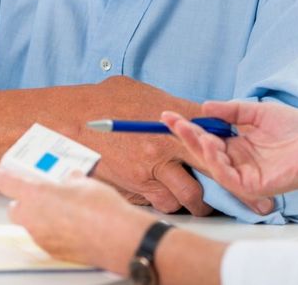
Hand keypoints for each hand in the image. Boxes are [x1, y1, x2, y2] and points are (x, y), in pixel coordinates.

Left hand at [0, 164, 149, 275]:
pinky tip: (75, 225)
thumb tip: (69, 179)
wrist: (117, 237)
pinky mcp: (52, 250)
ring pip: (33, 223)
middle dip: (26, 200)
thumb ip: (69, 179)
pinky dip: (56, 230)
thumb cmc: (100, 208)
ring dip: (44, 215)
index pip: (5, 182)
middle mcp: (32, 217)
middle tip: (44, 192)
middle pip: (16, 208)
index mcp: (36, 194)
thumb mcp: (85, 182)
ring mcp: (41, 236)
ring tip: (68, 209)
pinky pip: (47, 236)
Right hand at [74, 77, 211, 215]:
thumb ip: (171, 105)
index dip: (224, 141)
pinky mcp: (135, 188)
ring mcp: (150, 170)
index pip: (214, 132)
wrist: (68, 121)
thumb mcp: (142, 92)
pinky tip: (168, 195)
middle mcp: (165, 146)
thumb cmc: (104, 100)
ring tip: (198, 194)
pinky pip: (163, 204)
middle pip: (210, 168)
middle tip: (224, 178)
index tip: (228, 145)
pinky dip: (169, 202)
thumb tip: (194, 112)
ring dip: (195, 197)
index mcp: (171, 118)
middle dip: (220, 176)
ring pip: (188, 196)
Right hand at [162, 100, 297, 211]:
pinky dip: (216, 161)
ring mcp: (244, 173)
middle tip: (170, 120)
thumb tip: (206, 107)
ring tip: (189, 129)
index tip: (171, 114)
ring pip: (213, 163)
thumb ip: (233, 110)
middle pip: (205, 149)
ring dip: (199, 145)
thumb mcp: (259, 112)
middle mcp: (239, 159)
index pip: (208, 136)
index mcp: (240, 144)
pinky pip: (227, 176)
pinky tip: (211, 144)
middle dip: (186, 135)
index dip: (190, 126)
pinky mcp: (251, 186)